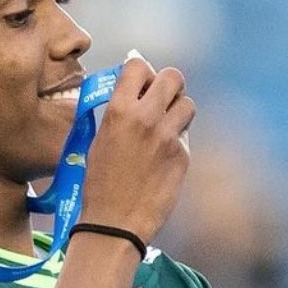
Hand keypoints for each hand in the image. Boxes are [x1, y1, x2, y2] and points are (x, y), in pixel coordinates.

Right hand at [79, 52, 194, 243]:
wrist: (115, 221)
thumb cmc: (100, 183)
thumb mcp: (99, 139)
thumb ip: (119, 111)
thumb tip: (132, 88)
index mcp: (119, 110)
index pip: (138, 66)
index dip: (141, 72)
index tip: (140, 84)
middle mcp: (147, 118)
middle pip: (173, 77)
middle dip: (168, 85)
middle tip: (161, 99)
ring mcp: (168, 137)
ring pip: (188, 103)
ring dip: (178, 110)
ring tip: (166, 125)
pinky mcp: (183, 156)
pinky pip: (185, 135)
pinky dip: (177, 140)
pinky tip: (164, 156)